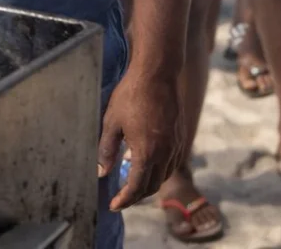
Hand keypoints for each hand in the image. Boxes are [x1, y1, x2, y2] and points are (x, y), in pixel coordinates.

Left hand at [98, 68, 180, 210]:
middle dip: (136, 196)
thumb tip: (101, 172)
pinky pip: (172, 164)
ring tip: (132, 184)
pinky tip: (148, 166)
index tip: (113, 205)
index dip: (124, 199)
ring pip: (164, 176)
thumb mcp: (111, 122)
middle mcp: (165, 153)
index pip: (136, 187)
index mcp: (147, 152)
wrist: (157, 75)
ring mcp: (176, 146)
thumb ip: (106, 150)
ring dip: (149, 184)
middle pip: (152, 186)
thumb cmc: (130, 96)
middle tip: (120, 197)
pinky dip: (160, 172)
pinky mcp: (180, 137)